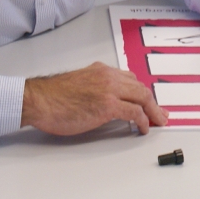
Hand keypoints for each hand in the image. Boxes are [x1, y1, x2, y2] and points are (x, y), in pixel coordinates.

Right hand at [21, 61, 167, 135]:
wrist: (39, 100)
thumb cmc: (52, 96)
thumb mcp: (79, 83)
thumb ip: (94, 87)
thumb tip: (102, 100)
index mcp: (101, 71)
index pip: (130, 79)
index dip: (142, 91)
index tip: (148, 101)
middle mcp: (108, 76)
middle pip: (140, 87)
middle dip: (153, 102)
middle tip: (160, 114)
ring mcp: (109, 90)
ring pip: (142, 97)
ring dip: (153, 111)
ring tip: (157, 122)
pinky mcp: (107, 105)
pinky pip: (134, 112)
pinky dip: (143, 120)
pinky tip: (143, 128)